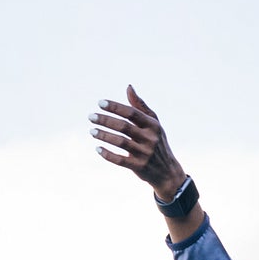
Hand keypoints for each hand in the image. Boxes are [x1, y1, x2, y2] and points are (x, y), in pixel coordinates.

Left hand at [90, 85, 186, 199]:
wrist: (167, 172)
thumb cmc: (157, 142)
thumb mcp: (153, 123)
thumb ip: (140, 106)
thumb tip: (128, 87)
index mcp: (152, 125)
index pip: (131, 113)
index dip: (115, 107)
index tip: (100, 103)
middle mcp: (150, 139)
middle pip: (124, 127)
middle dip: (105, 120)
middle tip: (91, 117)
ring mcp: (144, 154)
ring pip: (120, 142)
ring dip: (104, 136)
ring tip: (92, 131)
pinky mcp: (139, 167)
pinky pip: (120, 160)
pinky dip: (108, 154)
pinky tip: (98, 148)